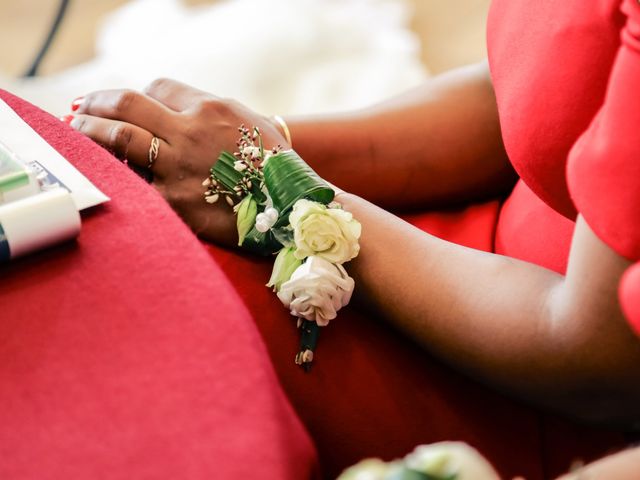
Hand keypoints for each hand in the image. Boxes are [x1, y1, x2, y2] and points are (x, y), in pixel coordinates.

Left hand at [68, 78, 288, 246]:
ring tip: (78, 130)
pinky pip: (131, 182)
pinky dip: (112, 174)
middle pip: (127, 104)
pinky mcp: (175, 204)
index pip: (158, 87)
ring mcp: (179, 168)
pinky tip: (104, 174)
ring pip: (118, 137)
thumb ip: (209, 111)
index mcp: (211, 109)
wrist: (292, 210)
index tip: (128, 107)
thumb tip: (170, 109)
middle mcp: (191, 133)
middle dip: (97, 103)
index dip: (139, 95)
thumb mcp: (248, 122)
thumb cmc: (273, 165)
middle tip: (82, 108)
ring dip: (89, 131)